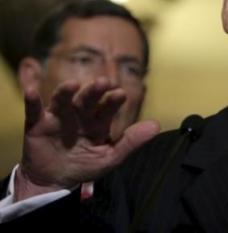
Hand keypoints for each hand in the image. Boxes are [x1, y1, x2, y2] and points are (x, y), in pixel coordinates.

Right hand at [15, 77, 159, 200]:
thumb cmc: (85, 165)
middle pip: (87, 99)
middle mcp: (80, 114)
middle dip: (95, 91)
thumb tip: (156, 125)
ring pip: (63, 100)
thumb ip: (132, 142)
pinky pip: (34, 110)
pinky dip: (32, 100)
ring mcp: (59, 117)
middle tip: (103, 82)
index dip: (114, 101)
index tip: (121, 94)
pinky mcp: (38, 124)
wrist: (55, 181)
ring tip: (73, 84)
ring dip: (66, 91)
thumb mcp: (110, 157)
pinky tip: (32, 91)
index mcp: (99, 121)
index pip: (108, 108)